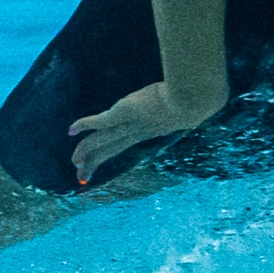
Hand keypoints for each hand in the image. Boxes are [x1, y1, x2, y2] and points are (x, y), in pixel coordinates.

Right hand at [64, 81, 211, 183]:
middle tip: (80, 176)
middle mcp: (138, 131)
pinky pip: (100, 122)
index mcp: (151, 130)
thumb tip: (203, 97)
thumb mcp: (190, 103)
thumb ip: (187, 102)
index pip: (126, 144)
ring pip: (103, 141)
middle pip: (111, 150)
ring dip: (86, 150)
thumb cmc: (197, 99)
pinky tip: (70, 130)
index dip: (113, 154)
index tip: (104, 163)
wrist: (193, 100)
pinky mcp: (123, 112)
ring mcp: (129, 123)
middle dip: (95, 163)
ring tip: (74, 160)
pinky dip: (84, 125)